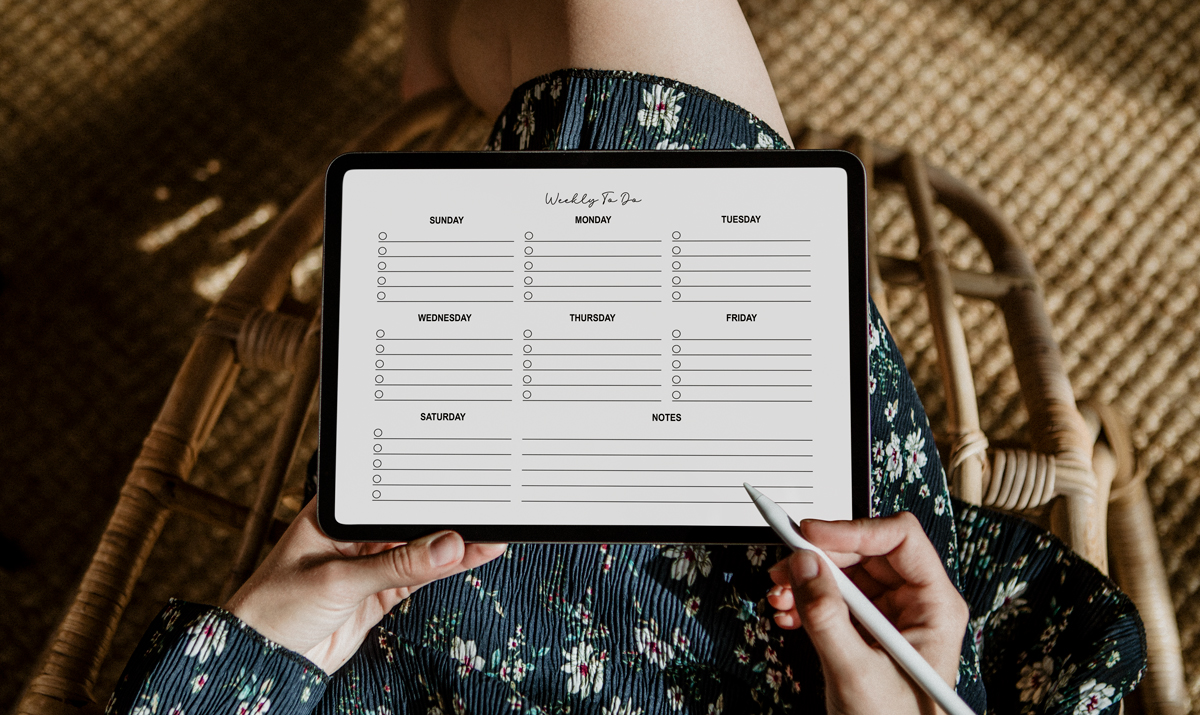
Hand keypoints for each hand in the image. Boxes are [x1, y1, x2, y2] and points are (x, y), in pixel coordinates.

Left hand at [224, 499, 506, 673]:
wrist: (260, 662)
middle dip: (446, 516)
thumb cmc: (273, 607)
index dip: (426, 488)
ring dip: (454, 544)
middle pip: (410, 520)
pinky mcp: (379, 593)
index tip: (462, 488)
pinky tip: (473, 556)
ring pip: (421, 548)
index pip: (389, 493)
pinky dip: (447, 569)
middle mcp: (356, 534)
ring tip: (492, 532)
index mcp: (336, 513)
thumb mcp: (337, 580)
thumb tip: (445, 546)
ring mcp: (370, 563)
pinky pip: (420, 576)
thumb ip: (395, 565)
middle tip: (486, 510)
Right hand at [767, 512, 967, 714]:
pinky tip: (789, 613)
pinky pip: (836, 596)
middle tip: (786, 568)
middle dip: (820, 558)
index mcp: (936, 606)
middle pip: (865, 552)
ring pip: (846, 572)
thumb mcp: (855, 672)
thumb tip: (804, 566)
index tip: (810, 535)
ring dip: (808, 579)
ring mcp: (892, 616)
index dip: (852, 530)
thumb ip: (826, 616)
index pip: (900, 539)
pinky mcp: (869, 628)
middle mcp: (917, 604)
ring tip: (782, 596)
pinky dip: (808, 599)